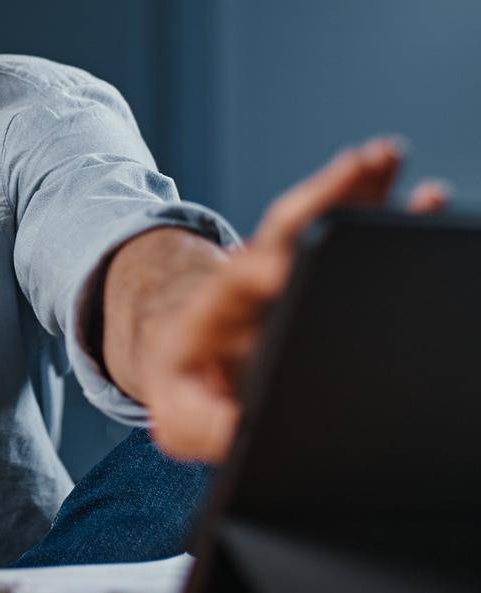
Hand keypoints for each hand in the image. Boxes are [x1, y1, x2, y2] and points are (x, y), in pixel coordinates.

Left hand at [141, 137, 448, 461]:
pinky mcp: (312, 260)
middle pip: (279, 236)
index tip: (275, 266)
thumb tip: (245, 436)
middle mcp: (249, 279)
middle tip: (350, 175)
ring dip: (350, 188)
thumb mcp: (183, 416)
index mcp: (214, 317)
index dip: (251, 277)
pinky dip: (372, 197)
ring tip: (383, 156)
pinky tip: (410, 180)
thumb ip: (204, 428)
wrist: (184, 356)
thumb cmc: (190, 389)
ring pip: (315, 219)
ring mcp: (283, 263)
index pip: (231, 290)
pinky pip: (343, 223)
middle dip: (315, 208)